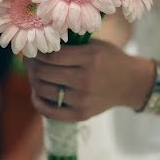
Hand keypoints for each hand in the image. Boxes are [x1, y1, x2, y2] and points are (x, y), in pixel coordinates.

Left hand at [25, 40, 152, 121]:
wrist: (131, 83)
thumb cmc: (109, 59)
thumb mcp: (95, 45)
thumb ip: (70, 45)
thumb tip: (39, 45)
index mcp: (90, 58)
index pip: (52, 56)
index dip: (37, 53)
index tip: (33, 49)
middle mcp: (86, 79)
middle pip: (44, 73)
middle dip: (31, 65)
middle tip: (28, 60)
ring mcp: (83, 99)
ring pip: (44, 90)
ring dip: (33, 81)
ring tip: (34, 74)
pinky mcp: (81, 114)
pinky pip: (50, 111)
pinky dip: (38, 102)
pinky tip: (36, 93)